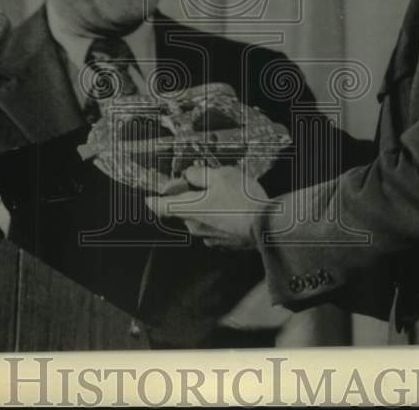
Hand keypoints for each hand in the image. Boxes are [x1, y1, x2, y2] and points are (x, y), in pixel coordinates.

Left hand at [146, 166, 269, 249]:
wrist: (268, 226)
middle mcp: (194, 227)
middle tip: (204, 182)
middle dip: (190, 196)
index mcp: (187, 209)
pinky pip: (216, 227)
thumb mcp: (219, 175)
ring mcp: (209, 238)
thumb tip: (188, 175)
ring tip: (226, 193)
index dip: (153, 199)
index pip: (160, 207)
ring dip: (207, 207)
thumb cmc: (241, 199)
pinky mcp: (225, 244)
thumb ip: (199, 174)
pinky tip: (236, 207)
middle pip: (183, 210)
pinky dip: (221, 217)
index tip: (150, 197)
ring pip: (200, 218)